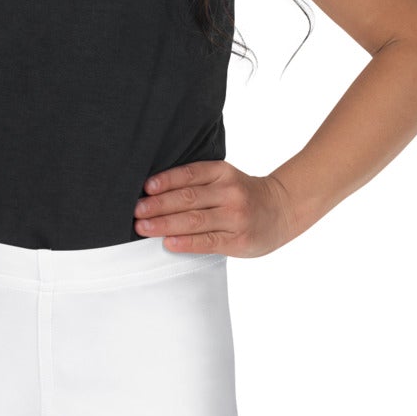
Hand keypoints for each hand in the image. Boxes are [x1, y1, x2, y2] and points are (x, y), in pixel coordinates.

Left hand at [134, 162, 299, 256]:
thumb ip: (198, 182)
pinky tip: (168, 242)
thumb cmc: (243, 195)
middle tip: (135, 211)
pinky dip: (185, 242)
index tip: (145, 188)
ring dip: (164, 224)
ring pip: (194, 220)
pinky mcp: (238, 239)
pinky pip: (207, 241)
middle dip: (158, 205)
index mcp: (223, 172)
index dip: (166, 181)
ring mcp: (235, 216)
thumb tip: (152, 193)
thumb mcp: (225, 178)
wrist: (281, 210)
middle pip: (188, 198)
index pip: (189, 175)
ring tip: (142, 228)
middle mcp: (230, 192)